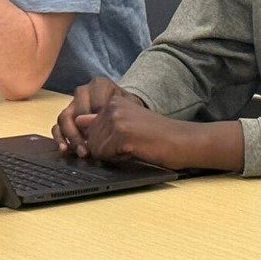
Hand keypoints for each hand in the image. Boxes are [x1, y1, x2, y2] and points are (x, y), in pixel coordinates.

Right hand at [53, 78, 130, 154]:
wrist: (122, 108)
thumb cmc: (126, 108)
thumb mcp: (129, 106)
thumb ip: (122, 112)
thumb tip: (114, 129)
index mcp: (100, 85)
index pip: (96, 104)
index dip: (100, 122)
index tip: (106, 135)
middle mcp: (83, 91)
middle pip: (78, 111)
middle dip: (82, 132)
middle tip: (89, 148)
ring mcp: (73, 103)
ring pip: (64, 118)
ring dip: (71, 137)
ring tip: (81, 151)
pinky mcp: (66, 115)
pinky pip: (57, 126)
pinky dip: (59, 138)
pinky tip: (65, 149)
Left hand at [72, 91, 205, 168]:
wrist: (182, 141)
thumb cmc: (158, 136)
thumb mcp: (128, 123)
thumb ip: (102, 121)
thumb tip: (78, 120)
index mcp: (114, 101)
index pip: (89, 128)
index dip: (102, 140)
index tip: (122, 141)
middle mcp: (112, 106)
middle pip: (90, 138)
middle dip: (106, 148)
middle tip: (132, 143)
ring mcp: (116, 118)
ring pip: (95, 148)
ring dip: (112, 154)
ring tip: (134, 146)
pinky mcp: (121, 134)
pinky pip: (103, 154)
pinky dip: (117, 158)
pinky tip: (135, 150)